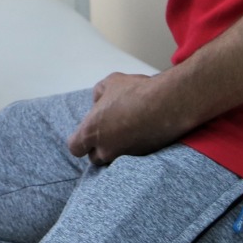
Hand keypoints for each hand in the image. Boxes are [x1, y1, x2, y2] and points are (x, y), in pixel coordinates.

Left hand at [65, 72, 185, 166]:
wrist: (167, 104)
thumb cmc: (135, 92)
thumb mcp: (111, 82)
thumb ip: (99, 93)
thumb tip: (98, 101)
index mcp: (91, 131)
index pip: (75, 147)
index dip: (80, 140)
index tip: (90, 131)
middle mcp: (106, 149)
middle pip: (95, 157)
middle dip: (100, 147)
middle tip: (110, 131)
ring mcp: (125, 157)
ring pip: (114, 160)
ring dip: (117, 150)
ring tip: (127, 132)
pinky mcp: (143, 159)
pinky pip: (133, 160)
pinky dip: (135, 149)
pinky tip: (142, 133)